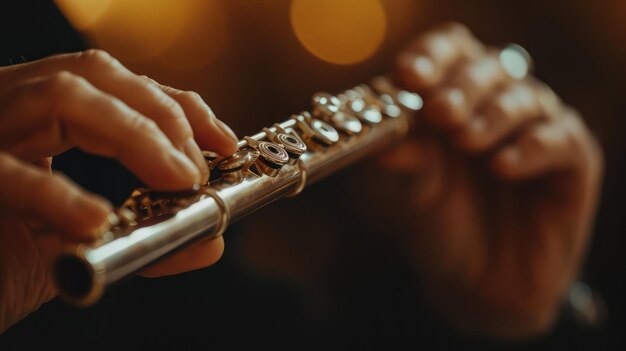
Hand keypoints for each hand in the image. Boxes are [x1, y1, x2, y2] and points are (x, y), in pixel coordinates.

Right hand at [0, 50, 237, 332]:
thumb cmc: (6, 263)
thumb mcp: (87, 242)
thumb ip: (145, 236)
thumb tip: (212, 242)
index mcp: (38, 117)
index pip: (116, 85)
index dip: (177, 105)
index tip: (224, 142)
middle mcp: (9, 109)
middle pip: (95, 75)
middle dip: (163, 116)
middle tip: (197, 170)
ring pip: (61, 96)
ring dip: (134, 135)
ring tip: (176, 180)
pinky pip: (7, 171)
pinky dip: (58, 194)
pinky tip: (96, 220)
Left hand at [386, 23, 602, 337]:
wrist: (473, 287)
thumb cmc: (435, 227)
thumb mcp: (407, 193)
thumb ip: (403, 160)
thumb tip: (385, 142)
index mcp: (450, 100)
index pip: (447, 53)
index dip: (430, 57)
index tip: (409, 76)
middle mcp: (492, 107)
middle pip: (486, 67)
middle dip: (461, 86)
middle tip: (441, 111)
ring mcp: (533, 131)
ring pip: (524, 98)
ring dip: (493, 115)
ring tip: (466, 141)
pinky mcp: (571, 163)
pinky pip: (560, 140)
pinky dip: (531, 148)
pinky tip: (502, 166)